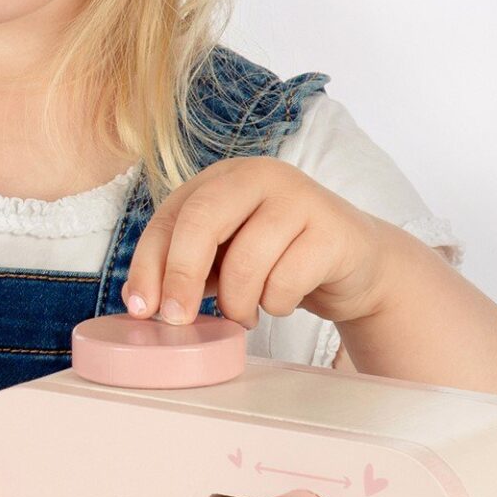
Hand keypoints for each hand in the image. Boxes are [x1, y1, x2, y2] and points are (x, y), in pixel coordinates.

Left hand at [118, 157, 391, 331]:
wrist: (356, 265)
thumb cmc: (280, 260)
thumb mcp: (225, 259)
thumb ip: (187, 268)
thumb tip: (141, 302)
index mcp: (223, 178)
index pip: (171, 215)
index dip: (148, 263)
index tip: (141, 309)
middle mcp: (260, 177)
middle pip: (202, 220)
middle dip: (181, 275)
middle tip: (176, 319)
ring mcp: (300, 198)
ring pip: (246, 258)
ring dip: (237, 302)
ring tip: (244, 314)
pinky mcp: (333, 230)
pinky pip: (287, 280)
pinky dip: (275, 304)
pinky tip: (281, 302)